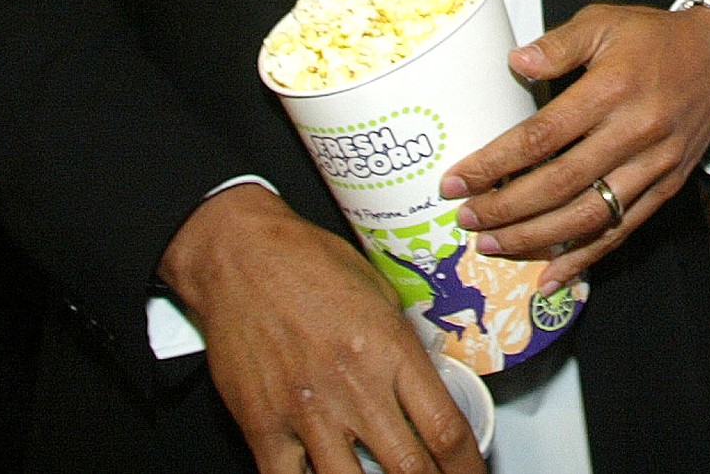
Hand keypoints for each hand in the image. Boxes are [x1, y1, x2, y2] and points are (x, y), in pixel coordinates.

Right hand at [159, 184, 483, 473]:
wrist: (241, 256)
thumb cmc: (309, 264)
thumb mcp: (379, 292)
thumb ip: (405, 344)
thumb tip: (433, 379)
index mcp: (390, 349)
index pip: (444, 429)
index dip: (467, 466)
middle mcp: (353, 385)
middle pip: (410, 469)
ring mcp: (306, 411)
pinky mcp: (262, 426)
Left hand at [440, 4, 709, 289]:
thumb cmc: (654, 39)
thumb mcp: (604, 22)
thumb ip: (558, 44)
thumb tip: (514, 63)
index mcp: (612, 89)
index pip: (541, 136)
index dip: (494, 163)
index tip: (457, 180)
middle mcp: (633, 132)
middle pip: (559, 183)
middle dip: (505, 208)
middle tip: (466, 219)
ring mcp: (653, 166)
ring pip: (587, 215)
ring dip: (535, 239)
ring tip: (492, 246)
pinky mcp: (666, 188)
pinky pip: (621, 231)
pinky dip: (584, 258)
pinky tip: (550, 276)